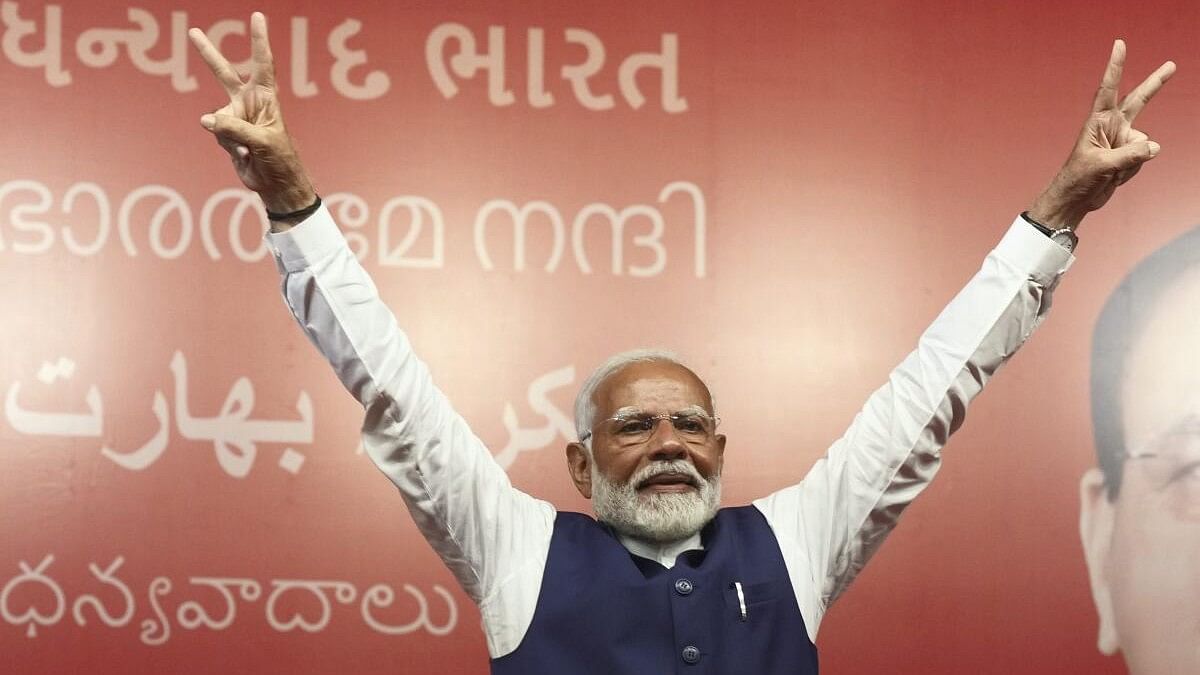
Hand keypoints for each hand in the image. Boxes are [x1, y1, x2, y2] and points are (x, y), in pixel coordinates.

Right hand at [189, 12, 315, 217]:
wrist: (275, 183)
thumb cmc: (279, 160)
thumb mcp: (262, 143)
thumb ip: (234, 129)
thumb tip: (207, 120)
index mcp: (266, 97)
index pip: (263, 63)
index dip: (259, 40)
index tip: (257, 16)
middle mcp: (249, 102)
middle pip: (224, 73)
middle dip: (208, 54)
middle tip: (194, 32)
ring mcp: (236, 117)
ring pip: (217, 117)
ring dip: (230, 136)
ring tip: (248, 150)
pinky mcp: (226, 133)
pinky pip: (217, 134)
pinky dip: (228, 146)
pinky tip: (244, 156)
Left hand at [1029, 40, 1174, 230]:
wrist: (1077, 199)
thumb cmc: (1078, 178)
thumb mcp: (1102, 166)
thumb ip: (1130, 155)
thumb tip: (1154, 147)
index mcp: (1098, 121)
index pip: (1108, 89)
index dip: (1115, 66)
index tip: (1119, 45)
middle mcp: (1112, 126)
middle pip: (1139, 100)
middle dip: (1155, 83)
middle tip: (1172, 65)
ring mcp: (1122, 140)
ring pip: (1144, 144)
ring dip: (1131, 160)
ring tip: (1110, 171)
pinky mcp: (1129, 154)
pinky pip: (1143, 157)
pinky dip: (1132, 169)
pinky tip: (1116, 175)